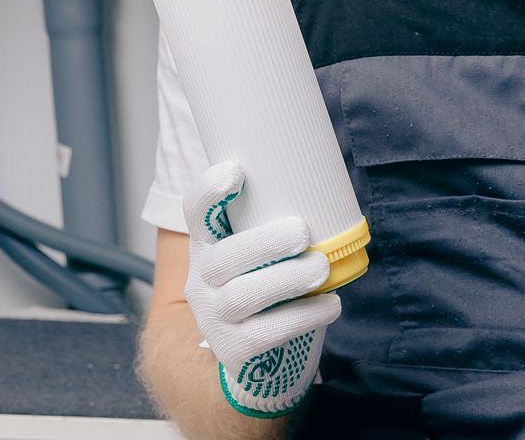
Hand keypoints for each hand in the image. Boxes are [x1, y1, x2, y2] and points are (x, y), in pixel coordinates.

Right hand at [182, 159, 340, 417]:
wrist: (252, 353)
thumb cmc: (266, 283)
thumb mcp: (260, 250)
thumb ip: (276, 221)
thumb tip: (329, 184)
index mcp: (208, 244)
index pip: (195, 211)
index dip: (208, 190)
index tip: (236, 171)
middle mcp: (202, 279)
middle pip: (222, 258)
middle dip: (264, 243)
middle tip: (303, 232)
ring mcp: (214, 317)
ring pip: (242, 296)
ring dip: (286, 279)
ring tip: (321, 267)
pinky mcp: (234, 350)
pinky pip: (266, 334)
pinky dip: (303, 316)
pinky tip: (330, 304)